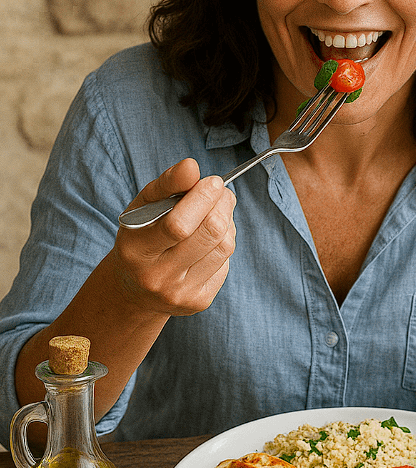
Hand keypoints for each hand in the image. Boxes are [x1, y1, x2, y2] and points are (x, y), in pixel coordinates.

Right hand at [112, 158, 235, 315]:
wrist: (136, 290)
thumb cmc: (142, 237)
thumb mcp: (143, 207)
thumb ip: (167, 184)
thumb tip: (191, 166)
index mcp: (136, 250)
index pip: (178, 225)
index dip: (202, 198)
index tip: (213, 181)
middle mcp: (158, 277)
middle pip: (209, 234)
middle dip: (222, 205)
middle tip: (222, 192)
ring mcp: (181, 293)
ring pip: (225, 247)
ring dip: (227, 222)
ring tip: (216, 212)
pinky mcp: (200, 301)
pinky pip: (226, 263)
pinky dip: (224, 243)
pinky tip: (210, 240)